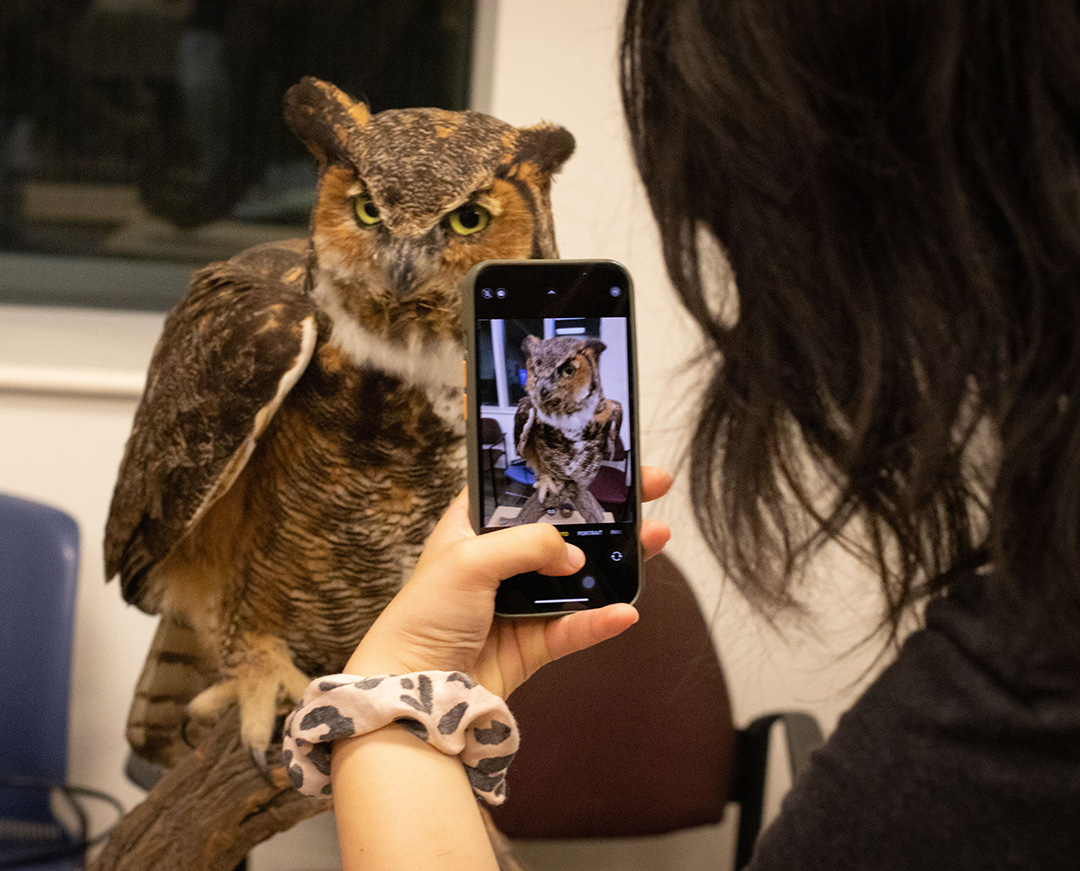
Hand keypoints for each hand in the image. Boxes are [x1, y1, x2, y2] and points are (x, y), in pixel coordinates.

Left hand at [345, 466, 672, 697]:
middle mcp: (504, 561)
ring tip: (655, 538)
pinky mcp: (535, 642)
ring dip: (619, 559)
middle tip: (651, 488)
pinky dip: (602, 620)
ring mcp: (523, 601)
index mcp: (478, 529)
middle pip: (567, 529)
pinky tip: (625, 611)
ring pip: (582, 576)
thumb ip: (527, 544)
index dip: (566, 473)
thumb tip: (574, 556)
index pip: (528, 490)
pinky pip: (578, 627)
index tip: (607, 460)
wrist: (413, 690)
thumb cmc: (423, 615)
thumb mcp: (469, 560)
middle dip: (610, 510)